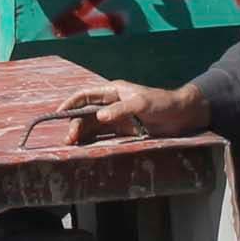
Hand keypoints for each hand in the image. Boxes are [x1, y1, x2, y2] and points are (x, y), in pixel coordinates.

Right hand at [65, 81, 207, 138]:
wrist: (181, 116)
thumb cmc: (161, 103)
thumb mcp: (141, 103)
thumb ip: (120, 109)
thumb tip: (100, 116)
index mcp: (113, 91)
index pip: (85, 95)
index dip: (70, 103)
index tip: (58, 113)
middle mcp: (111, 105)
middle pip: (86, 113)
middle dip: (75, 124)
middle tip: (70, 139)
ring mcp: (116, 119)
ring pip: (92, 127)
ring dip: (82, 135)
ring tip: (73, 145)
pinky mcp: (123, 133)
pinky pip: (103, 137)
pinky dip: (93, 142)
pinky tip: (86, 149)